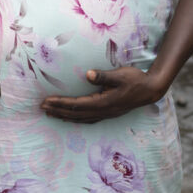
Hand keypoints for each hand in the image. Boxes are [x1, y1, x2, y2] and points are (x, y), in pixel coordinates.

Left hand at [40, 67, 166, 122]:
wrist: (151, 90)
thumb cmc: (136, 80)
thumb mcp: (120, 75)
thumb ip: (104, 75)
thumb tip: (88, 74)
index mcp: (104, 102)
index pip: (76, 105)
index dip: (60, 104)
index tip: (46, 101)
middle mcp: (103, 111)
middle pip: (75, 114)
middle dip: (58, 111)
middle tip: (41, 108)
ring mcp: (106, 114)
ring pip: (81, 118)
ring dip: (64, 116)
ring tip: (51, 114)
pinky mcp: (108, 112)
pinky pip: (88, 119)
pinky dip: (76, 118)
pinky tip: (70, 117)